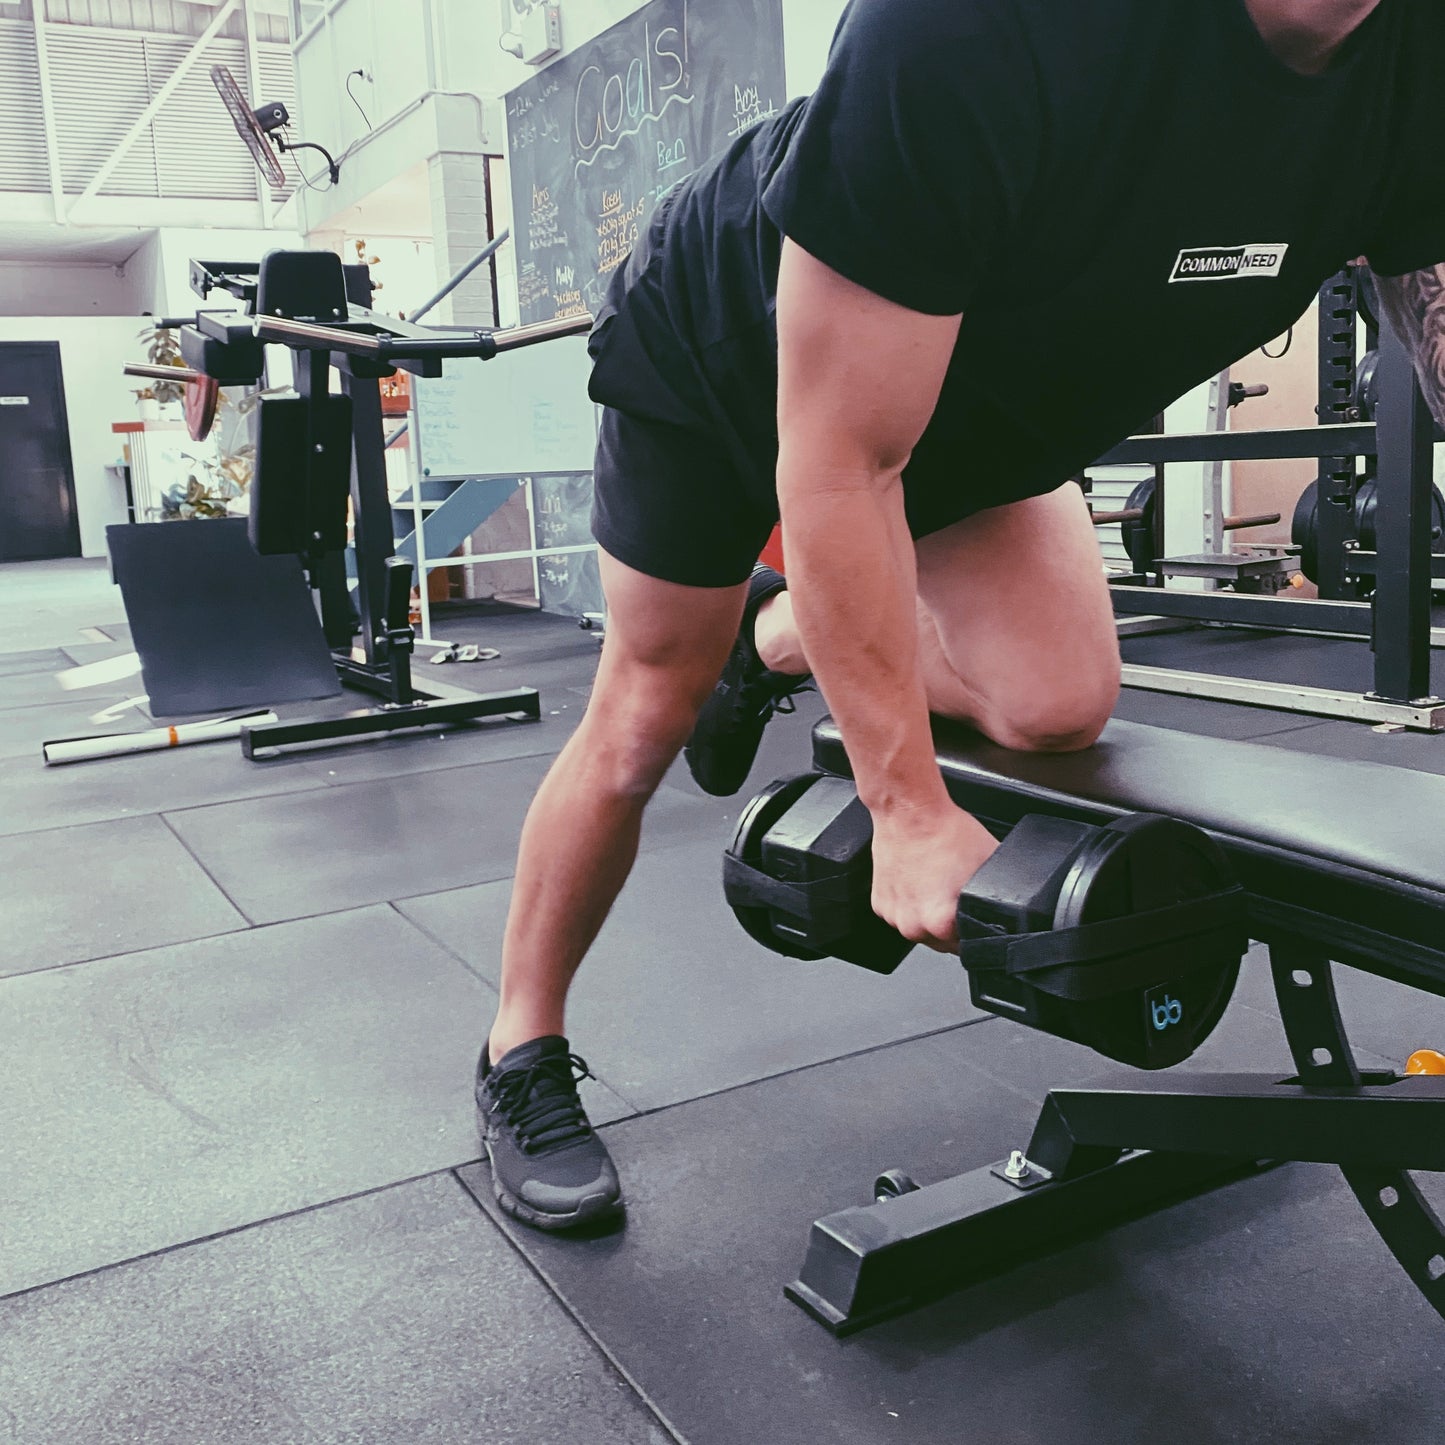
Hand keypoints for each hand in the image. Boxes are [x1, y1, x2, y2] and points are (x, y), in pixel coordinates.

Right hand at [871, 802, 998, 953]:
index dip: (978, 931)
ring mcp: (893, 916)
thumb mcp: (990, 864)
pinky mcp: (879, 905)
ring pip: (921, 931)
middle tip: (956, 894)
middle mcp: (914, 925)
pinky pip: (902, 915)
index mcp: (941, 922)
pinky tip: (919, 882)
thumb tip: (1012, 909)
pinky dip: (911, 905)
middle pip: (943, 943)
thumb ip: (1001, 896)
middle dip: (953, 926)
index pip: (969, 946)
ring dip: (929, 917)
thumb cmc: (945, 831)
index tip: (976, 915)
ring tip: (936, 885)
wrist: (910, 810)